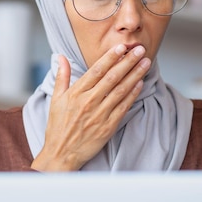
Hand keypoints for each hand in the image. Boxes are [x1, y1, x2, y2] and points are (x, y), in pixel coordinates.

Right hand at [31, 44, 150, 171]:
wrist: (61, 154)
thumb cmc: (58, 127)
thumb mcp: (55, 99)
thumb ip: (62, 76)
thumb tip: (61, 57)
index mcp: (76, 93)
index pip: (96, 71)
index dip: (110, 57)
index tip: (121, 47)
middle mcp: (89, 102)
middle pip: (112, 77)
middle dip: (128, 62)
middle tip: (140, 50)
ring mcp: (100, 114)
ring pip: (121, 90)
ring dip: (135, 75)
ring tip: (145, 63)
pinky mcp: (108, 126)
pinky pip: (123, 107)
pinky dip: (133, 94)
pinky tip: (140, 83)